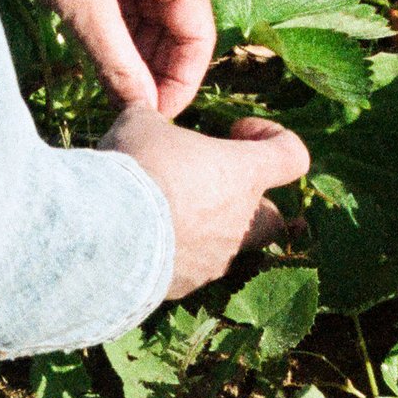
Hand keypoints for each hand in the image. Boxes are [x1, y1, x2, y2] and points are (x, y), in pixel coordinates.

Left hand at [0, 0, 215, 118]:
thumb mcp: (83, 13)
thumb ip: (118, 66)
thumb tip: (141, 110)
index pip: (198, 35)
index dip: (180, 82)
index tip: (154, 114)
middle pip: (180, 21)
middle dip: (157, 65)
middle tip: (130, 102)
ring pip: (157, 6)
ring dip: (139, 44)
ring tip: (112, 79)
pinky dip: (125, 18)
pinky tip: (104, 44)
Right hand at [101, 108, 308, 298]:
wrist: (104, 232)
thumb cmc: (136, 167)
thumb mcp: (141, 123)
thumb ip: (154, 119)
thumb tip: (144, 112)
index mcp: (243, 173)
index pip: (294, 156)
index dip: (276, 139)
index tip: (237, 131)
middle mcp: (241, 221)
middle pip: (275, 218)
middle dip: (252, 202)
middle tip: (211, 184)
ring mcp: (216, 259)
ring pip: (230, 246)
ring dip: (210, 228)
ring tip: (168, 212)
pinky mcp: (188, 285)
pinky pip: (194, 268)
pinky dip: (179, 254)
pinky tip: (144, 239)